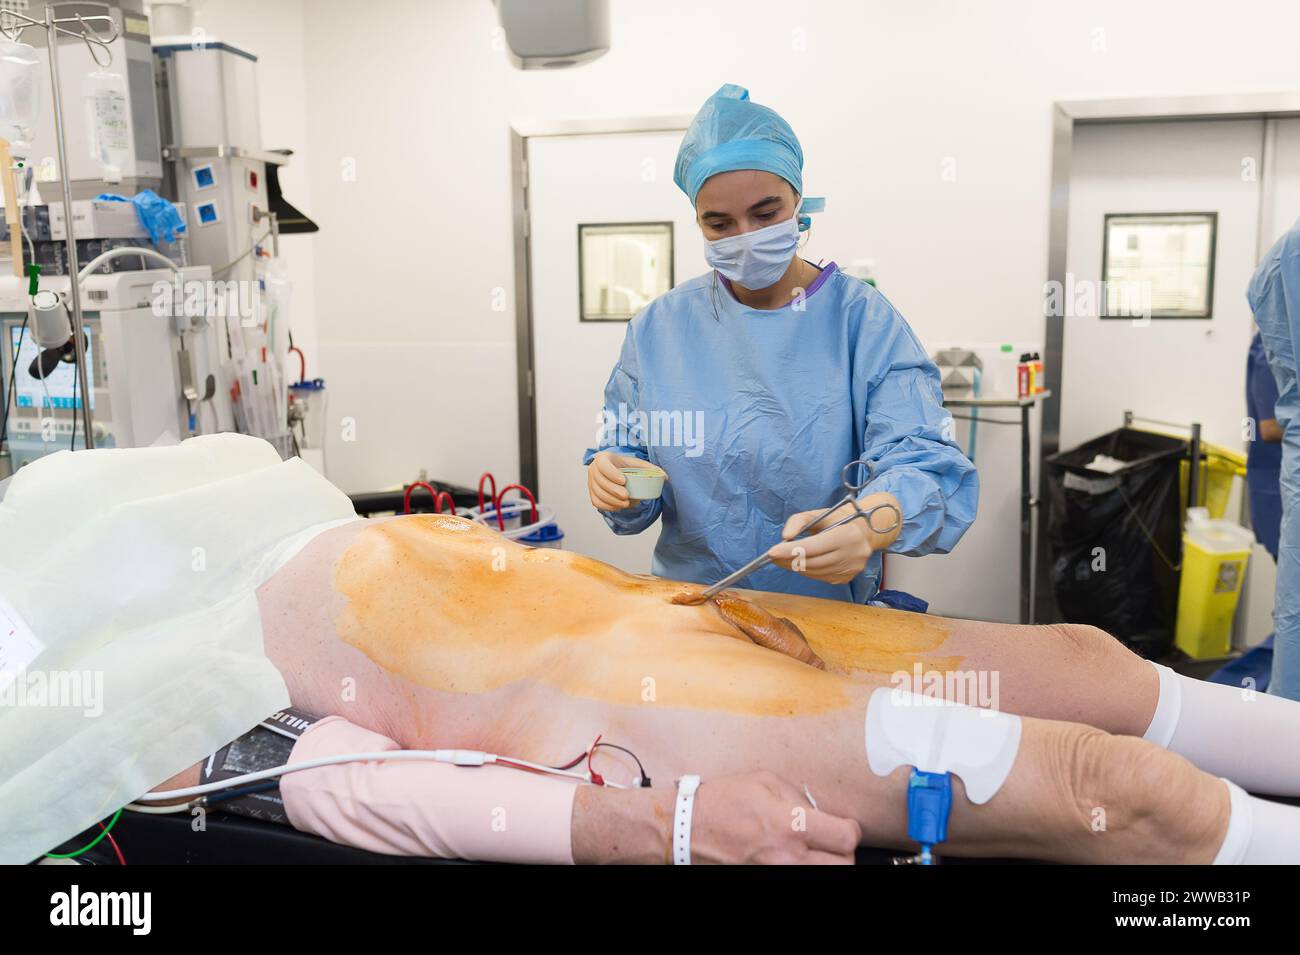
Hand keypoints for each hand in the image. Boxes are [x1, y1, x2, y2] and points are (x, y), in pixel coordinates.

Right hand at [587, 451, 653, 510]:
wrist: (613, 469)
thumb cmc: (625, 465)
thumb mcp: (636, 463)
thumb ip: (650, 468)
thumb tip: (665, 477)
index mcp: (603, 458)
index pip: (603, 465)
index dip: (612, 473)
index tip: (624, 480)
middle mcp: (593, 469)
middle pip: (600, 482)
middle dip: (613, 490)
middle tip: (626, 496)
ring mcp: (591, 482)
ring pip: (598, 493)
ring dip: (611, 500)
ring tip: (625, 503)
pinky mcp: (592, 493)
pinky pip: (596, 502)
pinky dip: (607, 506)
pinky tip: (618, 507)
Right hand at [689, 771, 860, 863]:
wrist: (686, 830)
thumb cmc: (722, 802)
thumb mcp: (764, 783)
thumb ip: (799, 797)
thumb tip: (820, 812)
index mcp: (790, 824)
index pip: (846, 838)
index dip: (850, 830)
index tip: (842, 826)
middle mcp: (788, 856)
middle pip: (844, 865)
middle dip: (842, 852)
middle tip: (830, 842)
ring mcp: (777, 874)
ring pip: (824, 876)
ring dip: (824, 864)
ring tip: (811, 852)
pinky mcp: (765, 881)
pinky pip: (798, 879)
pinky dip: (802, 869)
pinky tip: (792, 858)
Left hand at [767, 492, 901, 584]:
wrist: (868, 531)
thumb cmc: (840, 519)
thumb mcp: (820, 513)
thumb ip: (799, 521)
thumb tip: (785, 537)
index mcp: (847, 535)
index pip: (813, 547)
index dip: (791, 551)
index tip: (771, 552)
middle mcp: (852, 554)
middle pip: (812, 562)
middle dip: (788, 560)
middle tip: (772, 556)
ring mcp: (851, 569)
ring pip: (814, 573)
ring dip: (795, 567)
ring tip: (782, 559)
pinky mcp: (847, 578)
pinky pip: (820, 577)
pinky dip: (807, 571)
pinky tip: (800, 563)